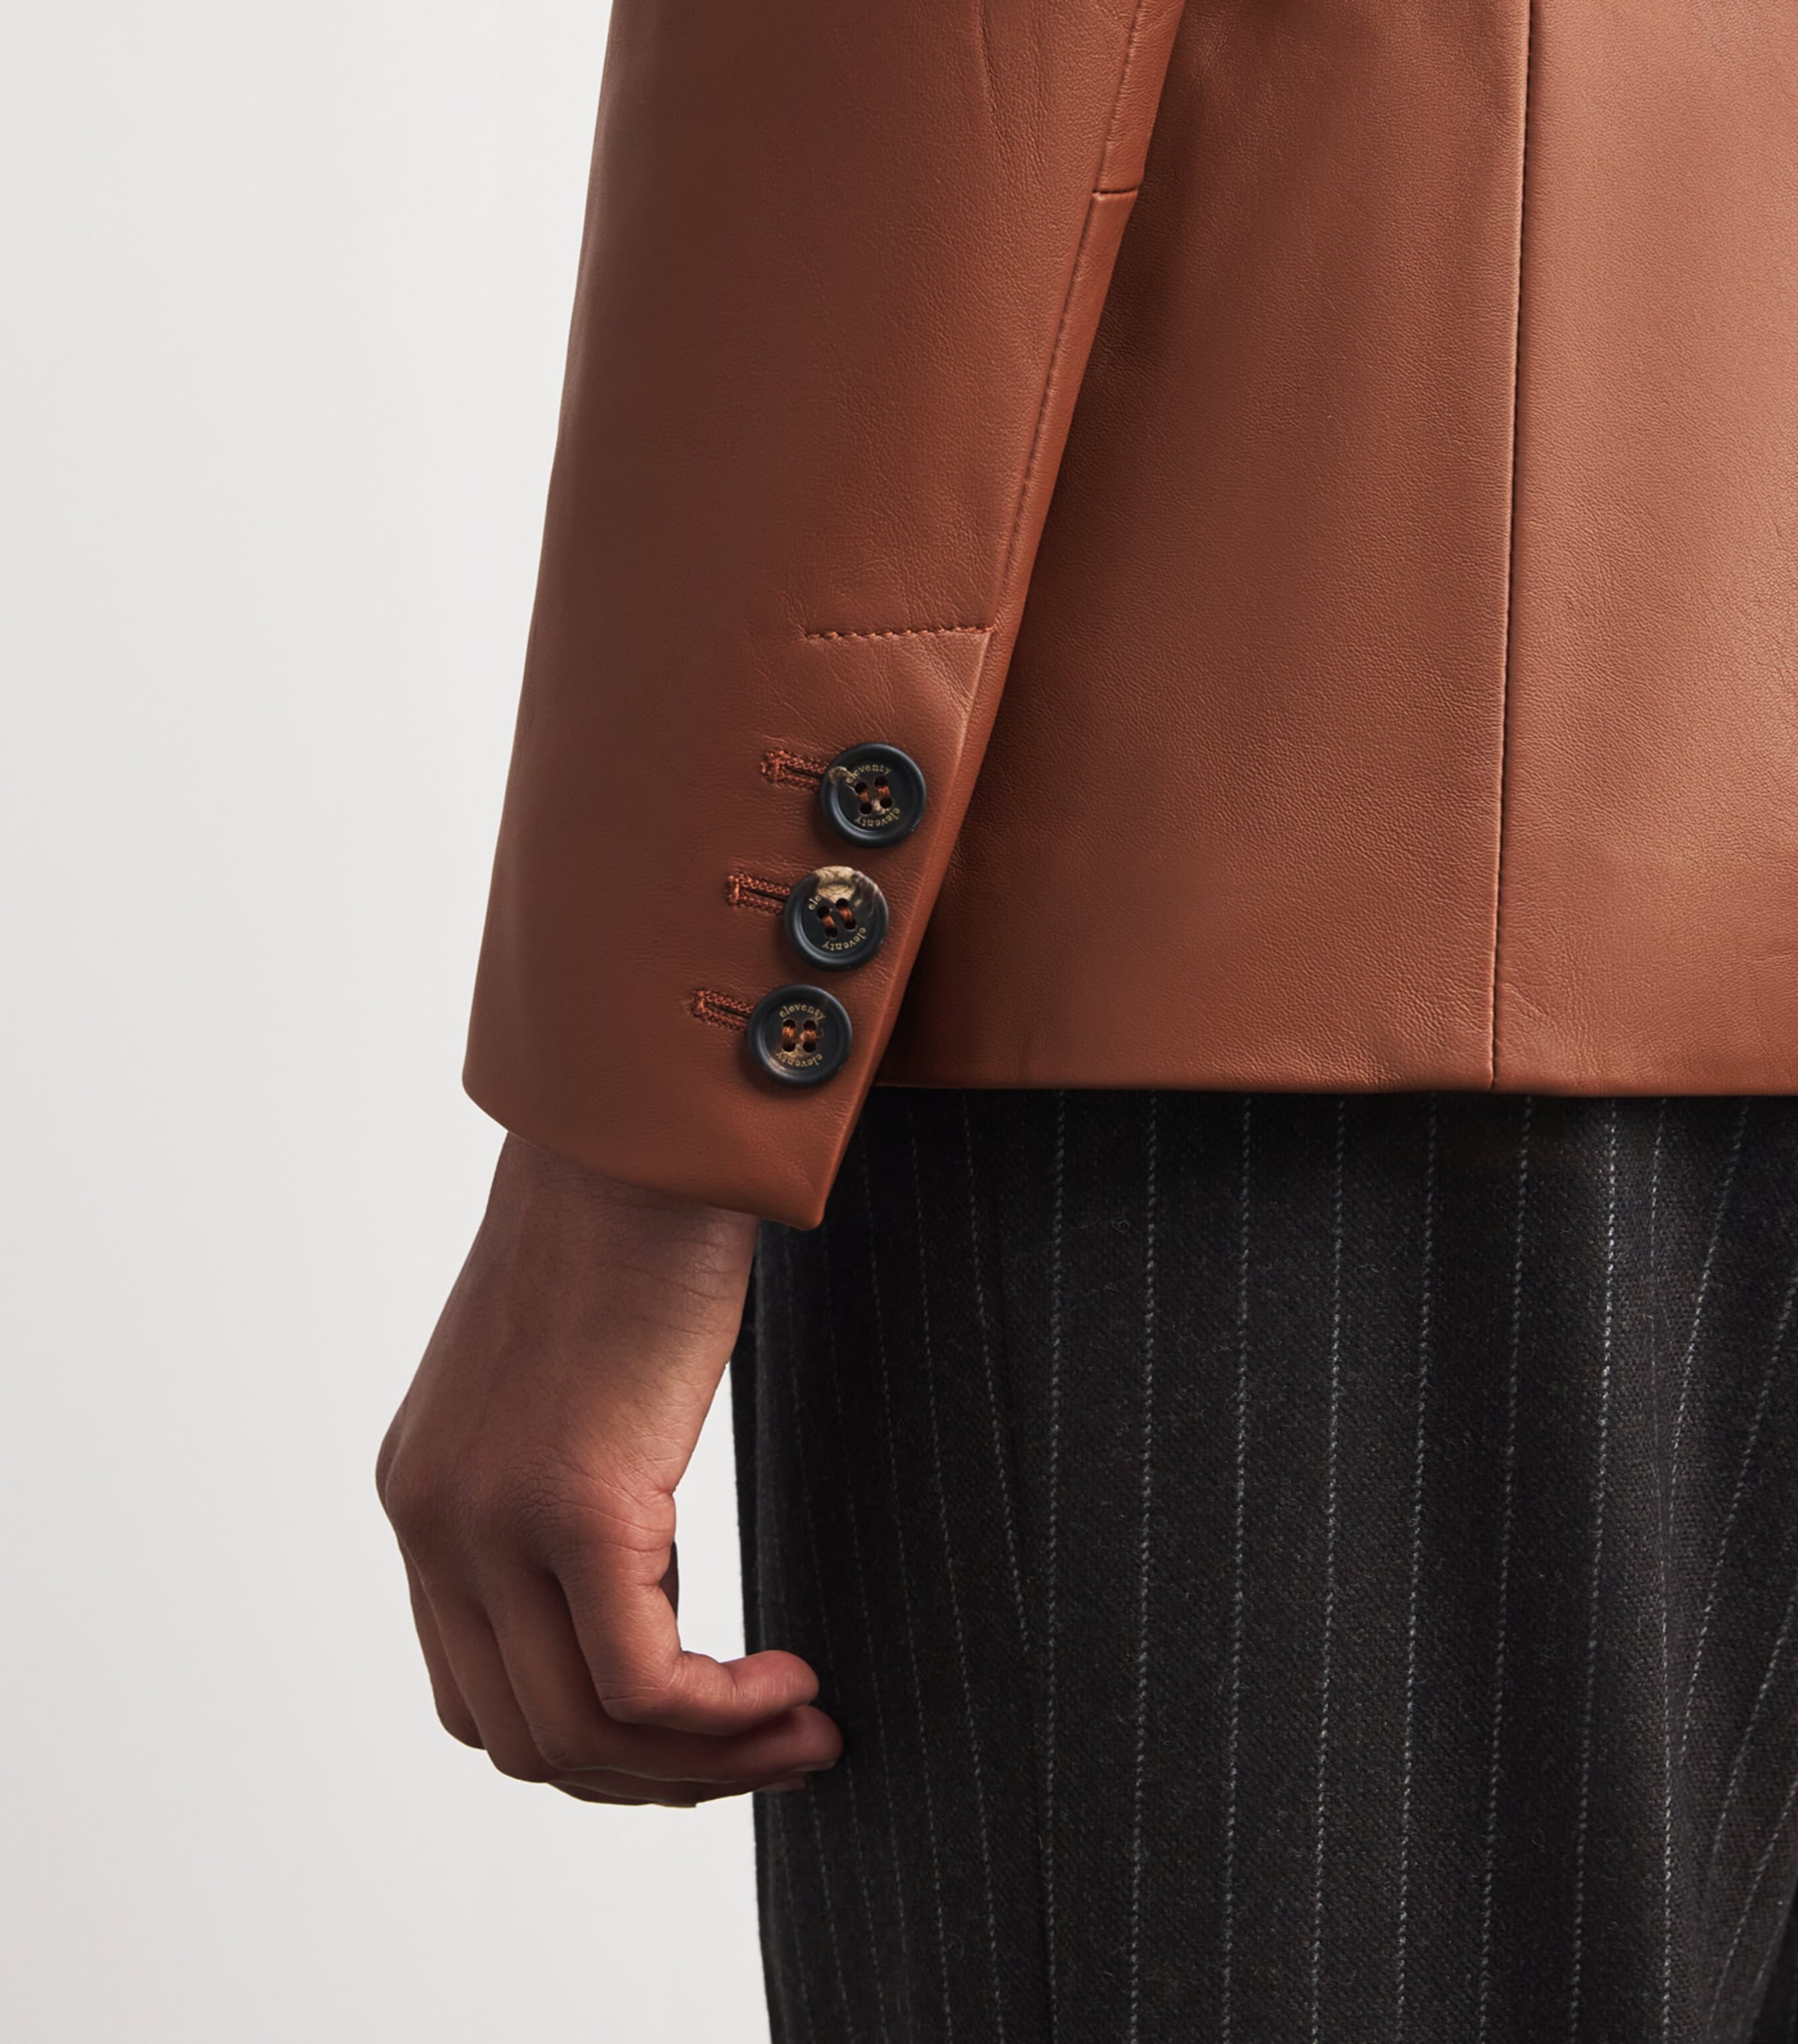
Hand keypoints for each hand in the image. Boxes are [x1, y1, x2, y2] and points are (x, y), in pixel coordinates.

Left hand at [377, 1134, 839, 1805]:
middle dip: (658, 1778)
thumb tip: (644, 1601)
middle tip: (775, 1750)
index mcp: (429, 1498)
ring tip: (805, 1730)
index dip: (596, 1748)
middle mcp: (433, 1520)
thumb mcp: (574, 1390)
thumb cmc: (636, 1237)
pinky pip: (644, 1682)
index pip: (481, 1696)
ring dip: (706, 1762)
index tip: (705, 1734)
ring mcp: (487, 1518)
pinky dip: (726, 1712)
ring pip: (583, 1733)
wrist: (645, 1136)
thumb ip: (573, 1494)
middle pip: (527, 1740)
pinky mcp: (569, 1503)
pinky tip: (796, 1679)